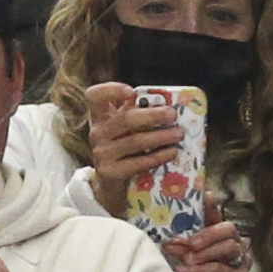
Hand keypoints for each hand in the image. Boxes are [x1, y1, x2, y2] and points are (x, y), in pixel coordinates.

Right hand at [85, 83, 182, 215]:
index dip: (111, 90)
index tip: (131, 93)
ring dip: (160, 137)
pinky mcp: (110, 172)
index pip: (94, 96)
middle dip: (151, 116)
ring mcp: (101, 153)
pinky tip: (171, 152)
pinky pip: (137, 163)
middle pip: (123, 119)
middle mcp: (97, 132)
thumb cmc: (124, 146)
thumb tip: (169, 103)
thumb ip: (138, 112)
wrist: (111, 181)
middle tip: (172, 114)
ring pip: (134, 141)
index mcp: (100, 115)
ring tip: (178, 134)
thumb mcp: (125, 127)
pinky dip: (157, 157)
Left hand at [160, 205, 249, 271]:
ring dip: (204, 252)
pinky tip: (184, 271)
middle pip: (228, 228)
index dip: (212, 206)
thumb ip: (181, 249)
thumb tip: (168, 240)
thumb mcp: (187, 263)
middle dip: (207, 233)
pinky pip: (221, 269)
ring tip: (186, 259)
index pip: (217, 217)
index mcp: (220, 238)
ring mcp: (239, 262)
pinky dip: (200, 269)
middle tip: (188, 243)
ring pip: (228, 247)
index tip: (204, 195)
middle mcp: (234, 246)